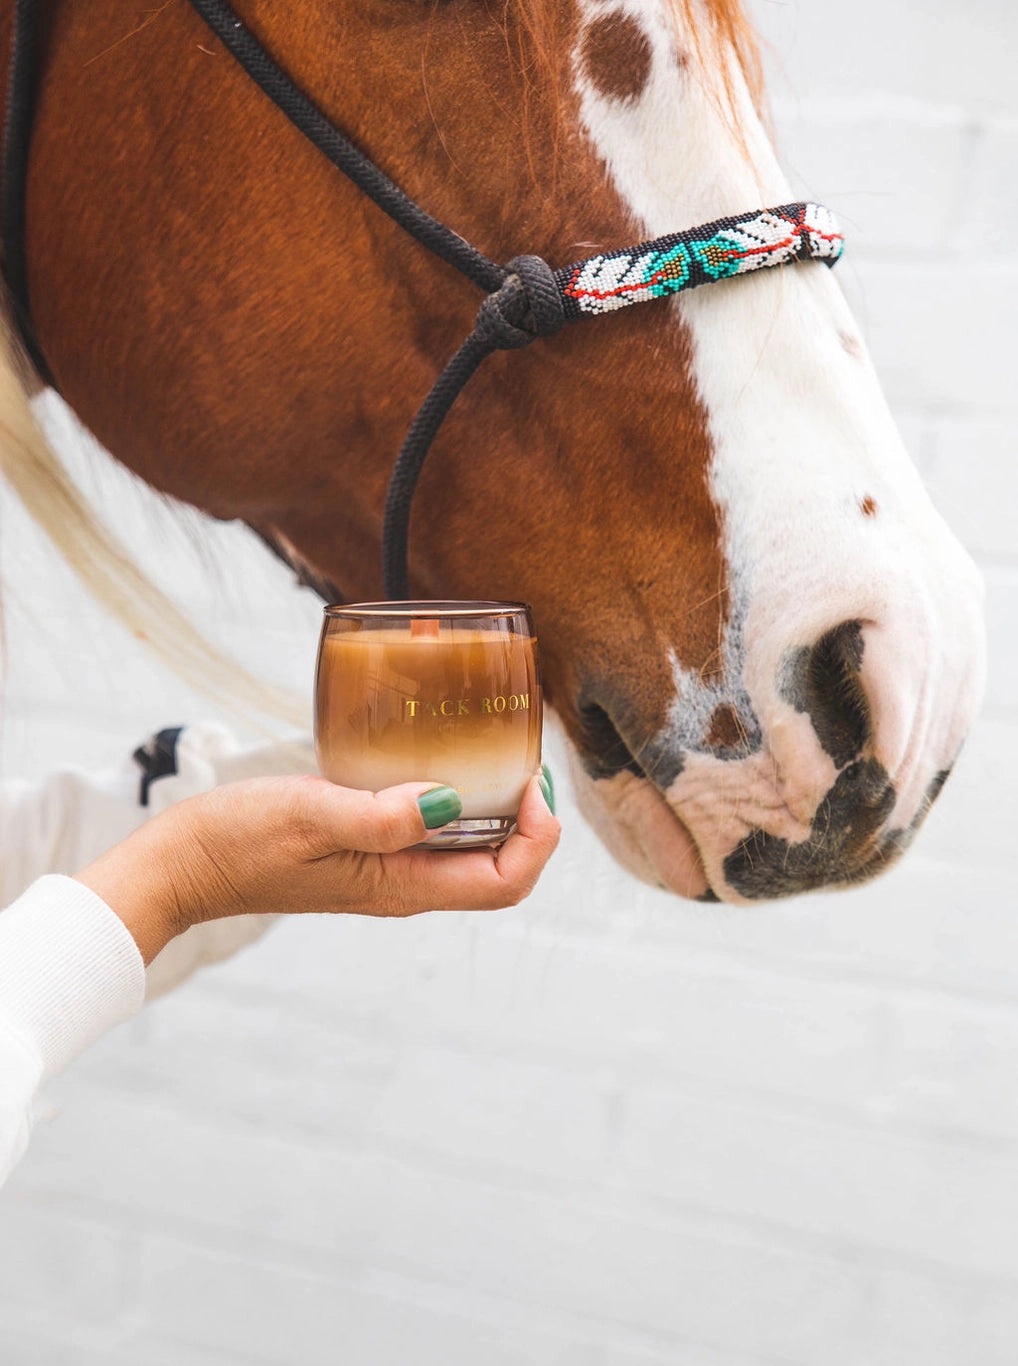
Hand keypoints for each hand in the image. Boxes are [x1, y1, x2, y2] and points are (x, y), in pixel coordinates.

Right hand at [75, 773, 559, 963]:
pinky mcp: (368, 852)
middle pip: (500, 872)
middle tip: (526, 761)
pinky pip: (434, 838)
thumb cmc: (238, 840)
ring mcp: (387, 873)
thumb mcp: (310, 814)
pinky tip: (442, 763)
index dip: (537, 838)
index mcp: (401, 888)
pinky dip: (457, 803)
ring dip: (498, 813)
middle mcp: (405, 888)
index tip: (530, 780)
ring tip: (499, 756)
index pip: (504, 882)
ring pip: (472, 855)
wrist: (184, 864)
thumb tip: (451, 802)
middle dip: (531, 825)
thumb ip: (379, 815)